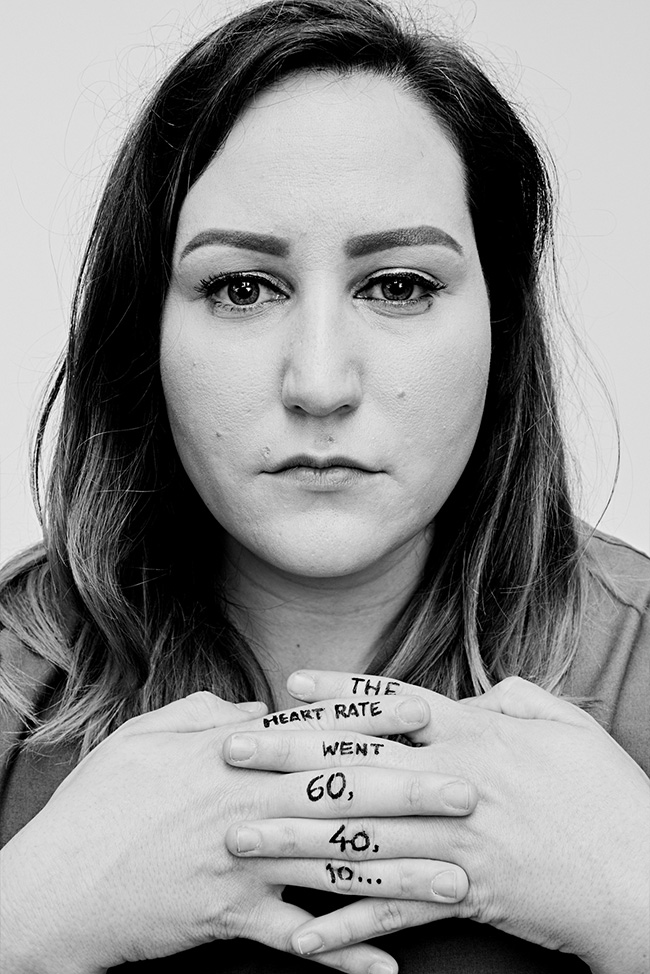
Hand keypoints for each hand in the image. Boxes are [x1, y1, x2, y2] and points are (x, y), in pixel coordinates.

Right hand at [0, 691, 439, 973]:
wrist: (54, 885)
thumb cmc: (99, 804)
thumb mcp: (146, 736)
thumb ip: (206, 713)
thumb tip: (256, 705)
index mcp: (230, 755)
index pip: (314, 732)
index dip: (373, 721)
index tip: (426, 712)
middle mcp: (246, 806)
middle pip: (343, 795)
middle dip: (411, 792)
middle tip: (468, 792)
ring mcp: (241, 865)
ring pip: (336, 867)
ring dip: (401, 876)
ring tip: (457, 880)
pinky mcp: (229, 919)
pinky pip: (296, 941)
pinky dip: (343, 959)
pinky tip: (390, 970)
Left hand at [225, 671, 649, 973]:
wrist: (640, 874)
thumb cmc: (606, 793)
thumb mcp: (565, 725)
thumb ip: (515, 698)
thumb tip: (478, 691)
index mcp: (472, 734)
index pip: (391, 704)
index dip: (338, 692)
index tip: (288, 687)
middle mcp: (450, 783)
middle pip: (353, 766)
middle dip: (287, 759)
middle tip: (230, 754)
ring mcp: (452, 841)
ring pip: (357, 837)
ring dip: (293, 841)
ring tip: (240, 841)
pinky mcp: (462, 895)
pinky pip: (393, 911)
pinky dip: (347, 927)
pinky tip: (301, 936)